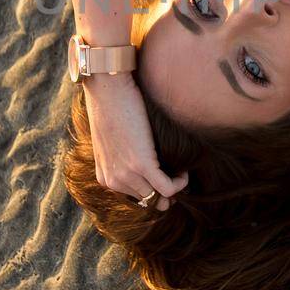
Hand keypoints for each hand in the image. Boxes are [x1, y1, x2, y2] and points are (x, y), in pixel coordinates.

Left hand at [82, 74, 188, 210]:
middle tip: (177, 178)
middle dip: (164, 193)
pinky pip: (168, 187)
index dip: (153, 192)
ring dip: (174, 186)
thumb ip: (122, 158)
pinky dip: (180, 182)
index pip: (135, 197)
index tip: (166, 180)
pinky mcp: (142, 165)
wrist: (108, 91)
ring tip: (180, 171)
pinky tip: (183, 171)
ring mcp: (127, 174)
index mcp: (105, 178)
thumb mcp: (112, 142)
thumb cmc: (111, 108)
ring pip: (159, 196)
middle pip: (148, 199)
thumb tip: (145, 164)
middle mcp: (114, 181)